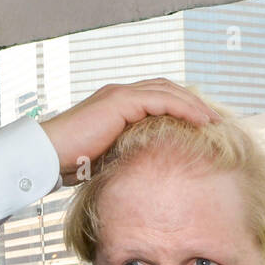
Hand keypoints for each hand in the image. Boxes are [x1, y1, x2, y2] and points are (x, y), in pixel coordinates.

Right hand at [39, 78, 219, 185]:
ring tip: (215, 121)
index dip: (181, 109)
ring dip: (195, 105)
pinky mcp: (120, 101)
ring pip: (168, 91)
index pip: (157, 100)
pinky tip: (201, 121)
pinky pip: (161, 100)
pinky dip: (184, 108)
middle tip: (217, 121)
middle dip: (193, 103)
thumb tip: (144, 174)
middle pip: (167, 90)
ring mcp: (120, 95)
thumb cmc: (70, 163)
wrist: (48, 155)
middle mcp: (120, 95)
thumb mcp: (106, 159)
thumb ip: (125, 156)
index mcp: (117, 106)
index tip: (201, 126)